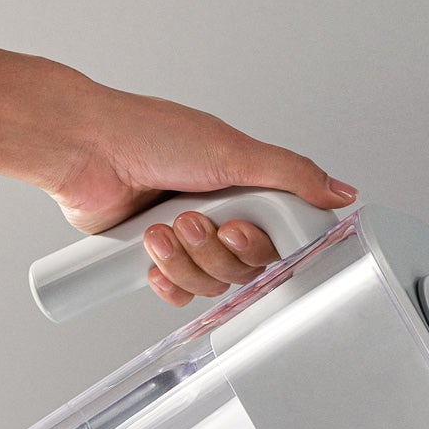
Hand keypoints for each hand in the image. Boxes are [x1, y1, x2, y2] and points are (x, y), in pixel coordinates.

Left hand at [46, 87, 356, 306]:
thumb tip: (341, 192)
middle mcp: (218, 215)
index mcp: (243, 188)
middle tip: (192, 221)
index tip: (238, 229)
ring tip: (160, 228)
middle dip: (214, 251)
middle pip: (243, 268)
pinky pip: (177, 293)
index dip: (258, 245)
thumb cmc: (148, 135)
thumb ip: (292, 175)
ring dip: (184, 261)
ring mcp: (185, 239)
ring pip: (209, 283)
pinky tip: (149, 253)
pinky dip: (166, 279)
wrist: (86, 151)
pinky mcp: (153, 259)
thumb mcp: (233, 150)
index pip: (275, 239)